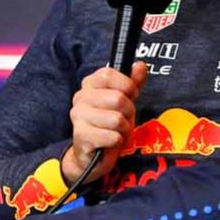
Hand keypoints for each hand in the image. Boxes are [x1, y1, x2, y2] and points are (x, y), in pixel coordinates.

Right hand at [63, 62, 146, 183]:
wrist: (93, 153)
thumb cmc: (108, 124)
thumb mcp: (124, 100)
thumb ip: (132, 82)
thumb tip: (140, 65)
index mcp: (89, 84)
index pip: (108, 74)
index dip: (126, 85)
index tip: (129, 95)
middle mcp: (80, 98)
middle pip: (117, 98)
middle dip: (128, 112)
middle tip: (121, 119)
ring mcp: (78, 117)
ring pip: (116, 119)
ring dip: (123, 129)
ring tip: (116, 131)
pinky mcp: (81, 136)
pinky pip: (113, 136)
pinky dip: (117, 141)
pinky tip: (109, 142)